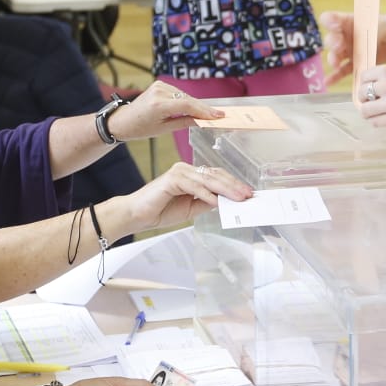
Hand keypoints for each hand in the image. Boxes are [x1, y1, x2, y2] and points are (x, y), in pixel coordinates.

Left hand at [105, 80, 221, 141]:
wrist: (123, 120)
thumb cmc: (141, 128)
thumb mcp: (164, 129)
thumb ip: (184, 122)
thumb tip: (203, 120)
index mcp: (158, 105)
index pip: (187, 105)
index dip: (204, 110)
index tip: (218, 115)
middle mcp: (159, 92)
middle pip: (188, 99)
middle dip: (204, 108)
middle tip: (220, 115)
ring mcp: (159, 86)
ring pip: (185, 96)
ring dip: (196, 105)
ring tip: (209, 114)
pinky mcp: (160, 84)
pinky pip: (179, 93)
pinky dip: (187, 100)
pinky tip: (194, 108)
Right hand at [112, 162, 250, 234]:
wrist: (137, 216)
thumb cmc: (161, 211)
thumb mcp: (191, 208)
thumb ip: (207, 202)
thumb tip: (226, 201)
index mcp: (191, 175)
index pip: (216, 176)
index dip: (233, 184)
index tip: (247, 194)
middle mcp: (186, 170)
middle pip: (215, 175)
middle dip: (234, 186)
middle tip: (248, 195)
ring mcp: (179, 172)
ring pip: (207, 179)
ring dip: (225, 190)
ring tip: (238, 198)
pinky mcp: (171, 179)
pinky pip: (194, 186)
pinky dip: (206, 194)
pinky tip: (217, 202)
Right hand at [319, 9, 385, 83]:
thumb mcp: (384, 25)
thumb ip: (375, 31)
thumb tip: (371, 35)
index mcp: (350, 22)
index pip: (332, 19)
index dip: (330, 21)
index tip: (335, 25)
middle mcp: (346, 36)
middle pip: (332, 39)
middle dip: (332, 43)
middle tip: (339, 46)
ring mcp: (350, 51)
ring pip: (336, 56)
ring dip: (333, 59)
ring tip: (335, 64)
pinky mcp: (357, 64)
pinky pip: (343, 71)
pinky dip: (336, 77)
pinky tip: (328, 83)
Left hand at [356, 65, 385, 127]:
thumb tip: (375, 86)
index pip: (364, 77)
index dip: (365, 83)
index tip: (368, 87)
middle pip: (361, 94)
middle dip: (364, 98)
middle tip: (370, 101)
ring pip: (365, 110)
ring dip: (367, 111)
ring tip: (374, 112)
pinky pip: (375, 122)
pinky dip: (375, 121)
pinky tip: (382, 119)